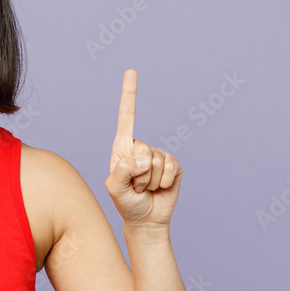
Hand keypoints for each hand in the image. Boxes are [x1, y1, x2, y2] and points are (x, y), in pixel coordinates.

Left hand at [105, 69, 182, 227]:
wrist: (146, 219)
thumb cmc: (126, 202)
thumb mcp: (115, 188)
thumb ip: (123, 171)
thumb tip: (144, 158)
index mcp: (122, 146)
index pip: (127, 116)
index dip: (130, 93)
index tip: (131, 71)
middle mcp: (141, 146)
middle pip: (144, 148)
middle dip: (139, 173)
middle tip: (136, 185)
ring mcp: (159, 155)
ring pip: (157, 162)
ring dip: (150, 181)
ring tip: (146, 188)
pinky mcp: (174, 165)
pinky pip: (171, 169)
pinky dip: (164, 183)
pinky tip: (159, 188)